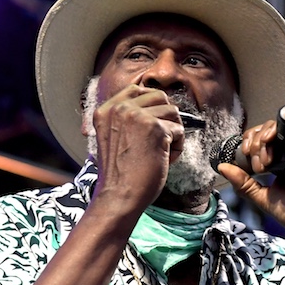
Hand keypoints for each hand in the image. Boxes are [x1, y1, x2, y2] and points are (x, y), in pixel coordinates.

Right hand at [91, 84, 183, 210]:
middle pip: (159, 96)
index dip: (152, 103)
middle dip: (166, 117)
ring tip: (162, 152)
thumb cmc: (119, 174)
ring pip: (173, 112)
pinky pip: (179, 130)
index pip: (136, 89)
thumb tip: (157, 106)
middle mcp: (120, 108)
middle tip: (161, 140)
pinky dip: (177, 147)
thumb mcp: (112, 137)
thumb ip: (126, 119)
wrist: (118, 196)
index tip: (154, 121)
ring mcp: (137, 116)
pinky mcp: (155, 128)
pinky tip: (164, 160)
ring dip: (173, 133)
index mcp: (106, 110)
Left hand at [217, 119, 284, 261]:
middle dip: (254, 141)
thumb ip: (243, 183)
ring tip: (263, 157)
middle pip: (269, 131)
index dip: (249, 143)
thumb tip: (222, 167)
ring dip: (266, 136)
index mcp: (280, 162)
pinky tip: (277, 145)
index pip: (260, 141)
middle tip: (254, 161)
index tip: (243, 156)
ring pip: (283, 127)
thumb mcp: (263, 198)